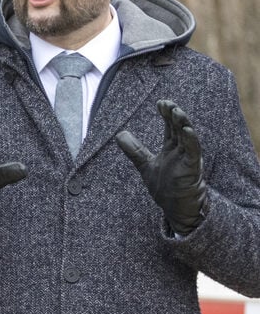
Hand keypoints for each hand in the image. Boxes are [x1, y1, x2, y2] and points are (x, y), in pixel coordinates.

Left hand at [116, 100, 207, 235]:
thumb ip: (135, 150)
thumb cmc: (166, 188)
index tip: (160, 103)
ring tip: (177, 111)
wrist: (178, 210)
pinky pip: (193, 153)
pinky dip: (191, 141)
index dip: (166, 114)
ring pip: (187, 137)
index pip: (169, 127)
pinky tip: (187, 130)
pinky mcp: (192, 169)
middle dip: (173, 115)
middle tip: (167, 103)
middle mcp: (181, 151)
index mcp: (171, 148)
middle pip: (178, 128)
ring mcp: (188, 159)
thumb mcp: (146, 165)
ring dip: (182, 124)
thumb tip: (119, 134)